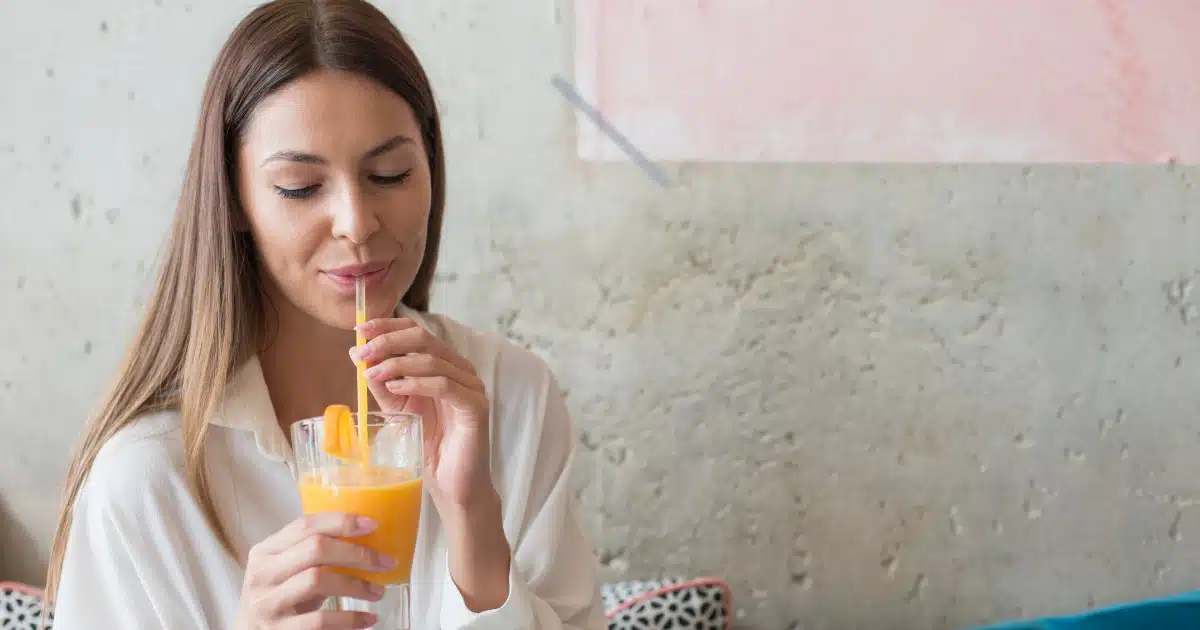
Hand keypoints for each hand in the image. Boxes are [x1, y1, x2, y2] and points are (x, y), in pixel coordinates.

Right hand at [233, 513, 394, 629]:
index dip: (341, 522)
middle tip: (385, 562)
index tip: (372, 525)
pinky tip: (367, 618)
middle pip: (315, 549)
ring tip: (378, 592)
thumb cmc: (279, 598)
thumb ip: (313, 552)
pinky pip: (319, 621)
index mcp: (265, 551)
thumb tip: (367, 539)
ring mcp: (267, 603)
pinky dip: (349, 619)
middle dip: (357, 553)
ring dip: (357, 585)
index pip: (305, 525)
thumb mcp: (288, 569)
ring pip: (318, 580)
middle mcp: (262, 574)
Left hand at [352, 318, 493, 510]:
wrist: (452, 483)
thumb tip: (357, 353)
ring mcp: (471, 386)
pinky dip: (417, 383)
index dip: (387, 326)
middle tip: (362, 354)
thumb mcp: (397, 407)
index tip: (359, 330)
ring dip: (397, 364)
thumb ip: (381, 381)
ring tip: (373, 374)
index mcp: (444, 364)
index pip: (417, 331)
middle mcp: (461, 369)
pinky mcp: (475, 406)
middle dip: (387, 342)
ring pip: (432, 360)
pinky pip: (444, 385)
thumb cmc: (428, 446)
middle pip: (424, 338)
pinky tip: (395, 387)